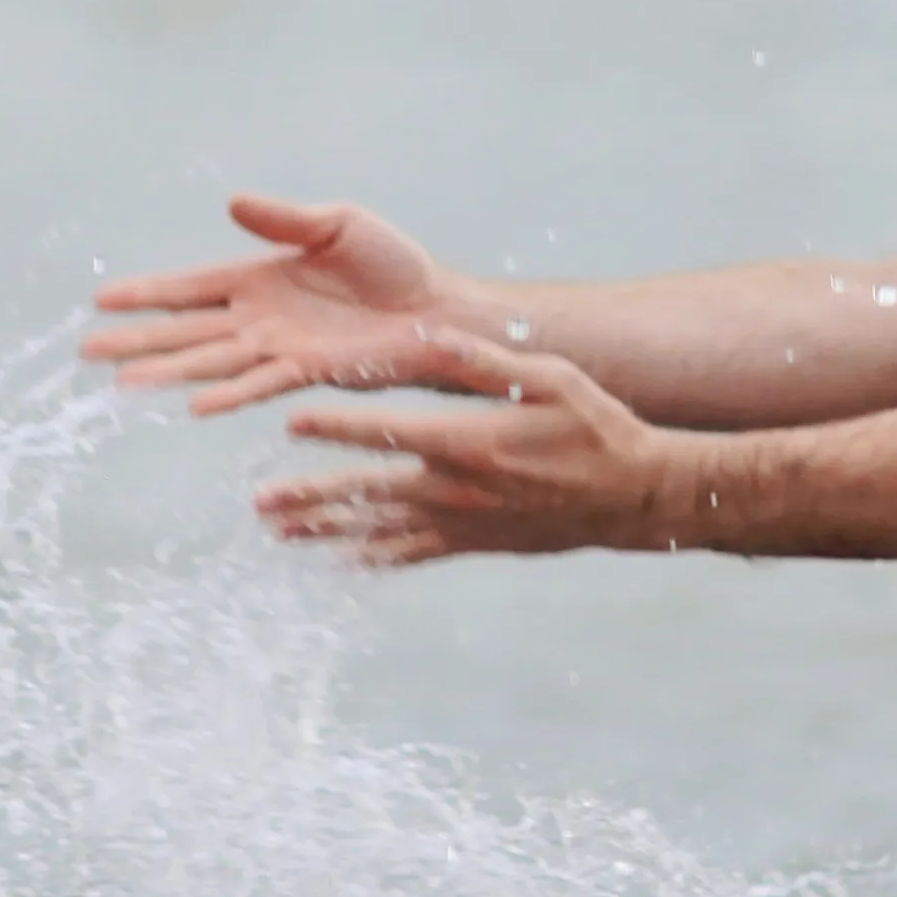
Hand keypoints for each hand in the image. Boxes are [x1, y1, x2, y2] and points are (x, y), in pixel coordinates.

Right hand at [87, 194, 458, 417]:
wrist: (438, 308)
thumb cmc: (392, 265)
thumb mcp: (336, 224)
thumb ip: (284, 219)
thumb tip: (231, 203)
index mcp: (259, 277)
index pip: (190, 288)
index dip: (147, 295)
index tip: (101, 301)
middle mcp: (259, 317)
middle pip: (185, 330)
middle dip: (137, 341)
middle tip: (87, 352)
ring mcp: (279, 348)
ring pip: (210, 362)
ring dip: (167, 372)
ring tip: (122, 384)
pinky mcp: (309, 372)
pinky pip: (259, 384)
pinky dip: (227, 395)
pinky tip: (192, 405)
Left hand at [259, 326, 691, 565]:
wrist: (635, 497)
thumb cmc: (595, 426)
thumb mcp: (548, 378)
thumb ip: (482, 359)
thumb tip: (427, 331)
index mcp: (469, 441)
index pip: (387, 433)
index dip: (335, 428)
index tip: (291, 421)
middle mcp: (458, 490)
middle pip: (369, 493)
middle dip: (312, 497)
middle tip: (262, 504)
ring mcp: (465, 523)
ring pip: (382, 531)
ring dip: (328, 533)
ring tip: (280, 535)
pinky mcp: (476, 544)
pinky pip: (415, 555)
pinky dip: (375, 560)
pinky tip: (341, 565)